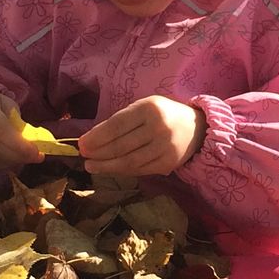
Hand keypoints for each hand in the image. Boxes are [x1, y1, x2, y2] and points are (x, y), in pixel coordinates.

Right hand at [0, 91, 43, 170]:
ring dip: (11, 160)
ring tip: (25, 157)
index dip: (18, 143)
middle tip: (36, 157)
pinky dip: (1, 164)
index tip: (36, 152)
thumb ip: (19, 124)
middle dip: (18, 155)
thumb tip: (32, 144)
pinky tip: (11, 159)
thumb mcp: (9, 107)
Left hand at [78, 96, 206, 175]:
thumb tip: (92, 138)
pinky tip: (110, 169)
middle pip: (121, 145)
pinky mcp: (168, 163)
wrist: (196, 127)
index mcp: (149, 108)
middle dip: (98, 153)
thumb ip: (122, 120)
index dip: (97, 137)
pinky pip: (140, 170)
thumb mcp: (144, 107)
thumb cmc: (163, 114)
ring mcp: (165, 148)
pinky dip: (122, 171)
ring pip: (129, 161)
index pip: (117, 125)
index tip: (82, 144)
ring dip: (107, 166)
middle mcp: (158, 128)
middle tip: (83, 156)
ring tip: (91, 166)